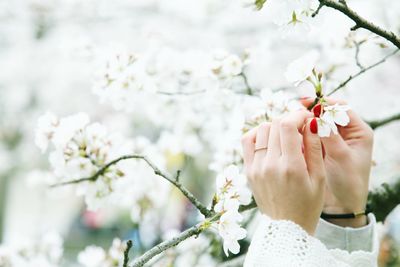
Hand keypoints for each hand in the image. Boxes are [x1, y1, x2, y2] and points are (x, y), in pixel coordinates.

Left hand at [241, 111, 325, 233]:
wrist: (286, 228)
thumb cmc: (308, 205)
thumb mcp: (319, 178)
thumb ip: (315, 147)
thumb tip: (312, 121)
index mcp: (290, 167)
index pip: (287, 125)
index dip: (298, 115)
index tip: (308, 118)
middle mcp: (269, 165)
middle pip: (275, 124)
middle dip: (290, 119)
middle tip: (300, 127)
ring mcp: (255, 167)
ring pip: (262, 130)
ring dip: (276, 126)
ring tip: (287, 136)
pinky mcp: (248, 170)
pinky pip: (248, 141)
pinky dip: (258, 133)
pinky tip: (270, 139)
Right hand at [301, 98, 373, 226]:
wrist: (342, 206)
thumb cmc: (349, 183)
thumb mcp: (341, 157)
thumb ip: (329, 135)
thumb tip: (316, 115)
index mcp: (357, 132)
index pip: (341, 108)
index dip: (324, 104)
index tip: (307, 104)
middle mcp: (344, 134)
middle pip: (326, 114)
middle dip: (310, 112)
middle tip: (294, 112)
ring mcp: (330, 141)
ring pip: (315, 124)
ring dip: (303, 122)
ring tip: (289, 122)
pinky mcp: (319, 150)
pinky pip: (308, 136)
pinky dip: (299, 134)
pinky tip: (290, 135)